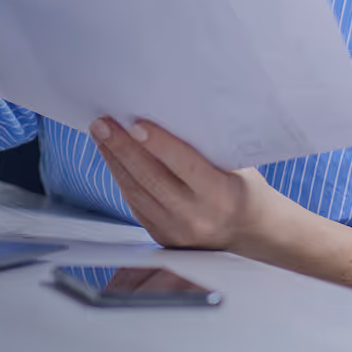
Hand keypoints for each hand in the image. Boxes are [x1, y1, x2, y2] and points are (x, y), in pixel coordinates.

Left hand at [89, 116, 270, 250]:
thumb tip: (166, 113)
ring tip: (101, 135)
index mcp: (221, 195)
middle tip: (102, 123)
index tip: (135, 123)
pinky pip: (135, 205)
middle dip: (122, 148)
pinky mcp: (163, 237)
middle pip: (151, 178)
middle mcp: (197, 216)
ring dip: (114, 161)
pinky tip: (113, 159)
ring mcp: (177, 231)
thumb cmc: (243, 186)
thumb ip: (205, 146)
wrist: (250, 230)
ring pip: (137, 192)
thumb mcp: (236, 163)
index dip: (158, 144)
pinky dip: (122, 178)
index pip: (184, 165)